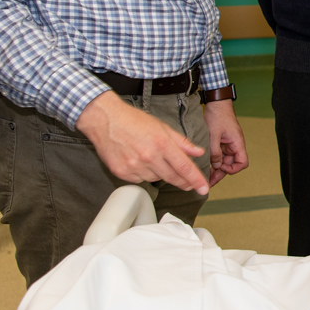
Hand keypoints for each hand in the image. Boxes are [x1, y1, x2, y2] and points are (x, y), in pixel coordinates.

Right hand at [75, 91, 208, 194]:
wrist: (105, 120)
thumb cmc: (134, 120)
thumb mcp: (163, 127)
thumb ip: (182, 142)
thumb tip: (198, 152)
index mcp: (162, 143)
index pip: (184, 167)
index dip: (196, 179)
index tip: (204, 189)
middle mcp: (149, 157)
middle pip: (172, 177)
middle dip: (184, 183)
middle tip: (191, 186)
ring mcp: (134, 166)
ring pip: (156, 178)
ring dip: (160, 173)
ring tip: (154, 159)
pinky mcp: (121, 172)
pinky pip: (140, 179)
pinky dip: (144, 174)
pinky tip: (140, 162)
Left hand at [203, 100, 248, 186]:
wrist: (216, 103)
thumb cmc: (218, 116)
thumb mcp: (214, 135)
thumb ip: (215, 152)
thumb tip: (216, 166)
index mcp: (237, 143)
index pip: (242, 163)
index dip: (232, 169)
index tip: (220, 168)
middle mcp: (234, 145)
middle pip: (231, 164)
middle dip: (221, 174)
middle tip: (209, 182)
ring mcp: (228, 144)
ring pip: (224, 161)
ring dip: (216, 169)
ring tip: (205, 176)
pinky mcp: (222, 142)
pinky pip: (219, 155)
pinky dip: (213, 161)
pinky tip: (205, 165)